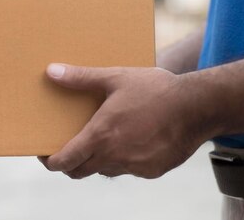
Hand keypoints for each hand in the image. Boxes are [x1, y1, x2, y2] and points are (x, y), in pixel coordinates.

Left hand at [39, 63, 213, 179]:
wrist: (198, 107)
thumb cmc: (155, 90)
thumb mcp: (115, 78)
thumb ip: (80, 78)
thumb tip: (51, 71)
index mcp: (101, 137)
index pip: (65, 161)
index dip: (50, 162)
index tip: (45, 155)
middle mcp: (114, 158)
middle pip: (80, 171)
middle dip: (69, 163)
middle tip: (66, 148)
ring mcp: (134, 167)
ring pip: (104, 170)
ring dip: (96, 160)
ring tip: (98, 139)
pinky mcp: (152, 171)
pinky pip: (128, 169)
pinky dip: (122, 159)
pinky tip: (128, 140)